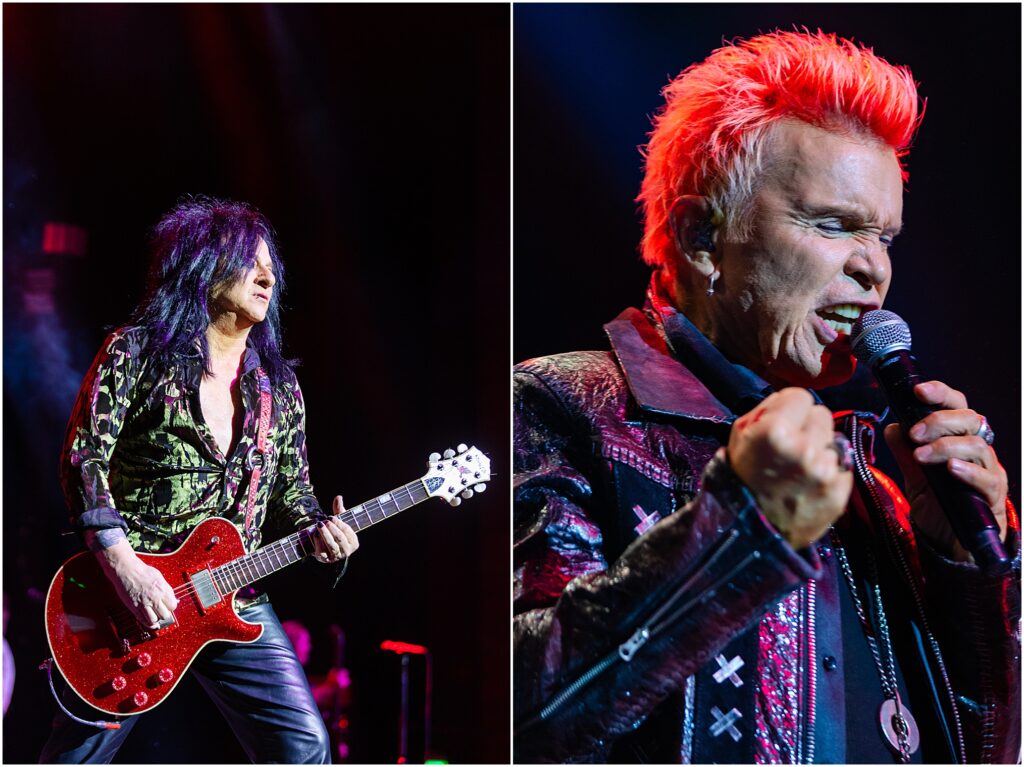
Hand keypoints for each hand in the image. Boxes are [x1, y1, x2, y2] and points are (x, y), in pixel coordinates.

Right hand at [97, 539, 178, 628]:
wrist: (127, 569)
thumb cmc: (142, 571)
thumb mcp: (159, 577)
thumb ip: (166, 589)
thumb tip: (173, 599)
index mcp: (163, 589)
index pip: (173, 605)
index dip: (171, 606)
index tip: (168, 606)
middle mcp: (154, 597)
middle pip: (165, 615)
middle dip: (164, 614)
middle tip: (161, 611)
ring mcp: (143, 603)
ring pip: (154, 620)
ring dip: (155, 620)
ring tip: (154, 616)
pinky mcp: (133, 607)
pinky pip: (142, 620)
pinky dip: (146, 623)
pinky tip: (149, 621)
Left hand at [313, 495, 359, 563]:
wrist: (328, 550)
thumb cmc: (337, 533)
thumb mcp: (340, 522)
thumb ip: (339, 510)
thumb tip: (338, 497)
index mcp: (354, 543)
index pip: (347, 531)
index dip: (339, 523)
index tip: (331, 517)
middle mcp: (347, 551)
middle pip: (339, 538)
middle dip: (332, 528)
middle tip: (325, 521)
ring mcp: (336, 556)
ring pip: (331, 545)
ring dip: (325, 534)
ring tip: (319, 525)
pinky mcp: (325, 559)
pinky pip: (322, 551)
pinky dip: (318, 542)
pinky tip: (315, 534)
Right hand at [728, 388, 852, 548]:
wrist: (750, 531)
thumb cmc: (743, 477)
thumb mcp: (740, 435)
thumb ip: (768, 409)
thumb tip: (794, 400)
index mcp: (775, 431)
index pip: (801, 396)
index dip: (790, 409)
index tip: (783, 423)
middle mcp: (805, 449)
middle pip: (822, 414)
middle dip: (808, 426)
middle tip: (792, 447)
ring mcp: (825, 473)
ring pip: (835, 439)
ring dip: (821, 449)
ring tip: (800, 469)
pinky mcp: (840, 493)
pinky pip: (844, 465)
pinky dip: (830, 471)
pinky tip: (811, 483)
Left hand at [883, 380, 1007, 560]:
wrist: (950, 540)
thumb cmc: (938, 503)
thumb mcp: (915, 475)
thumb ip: (905, 452)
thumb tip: (892, 428)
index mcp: (958, 438)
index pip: (956, 405)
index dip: (941, 393)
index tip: (918, 391)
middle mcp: (978, 449)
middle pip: (969, 418)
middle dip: (938, 421)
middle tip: (914, 434)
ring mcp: (989, 470)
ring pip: (977, 444)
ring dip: (945, 446)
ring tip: (921, 456)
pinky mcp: (993, 494)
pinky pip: (987, 477)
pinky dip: (968, 470)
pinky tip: (951, 470)